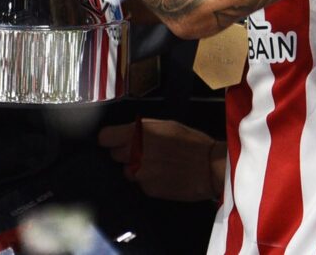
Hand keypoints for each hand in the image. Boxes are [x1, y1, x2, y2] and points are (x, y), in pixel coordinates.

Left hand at [99, 119, 225, 202]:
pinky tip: (164, 176)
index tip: (113, 141)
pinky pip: (141, 184)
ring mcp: (140, 173)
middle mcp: (134, 153)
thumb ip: (143, 129)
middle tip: (142, 151)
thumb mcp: (166, 125)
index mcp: (138, 133)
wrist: (210, 167)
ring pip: (127, 171)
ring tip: (156, 165)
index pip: (105, 137)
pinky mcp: (148, 190)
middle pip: (115, 155)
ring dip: (136, 168)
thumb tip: (127, 133)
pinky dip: (149, 181)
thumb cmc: (191, 141)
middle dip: (125, 153)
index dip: (109, 139)